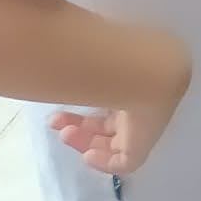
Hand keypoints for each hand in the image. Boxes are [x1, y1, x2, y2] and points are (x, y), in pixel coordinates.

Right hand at [48, 30, 190, 177]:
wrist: (150, 69)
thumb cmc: (122, 55)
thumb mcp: (96, 53)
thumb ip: (81, 53)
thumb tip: (50, 37)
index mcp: (133, 83)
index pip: (109, 99)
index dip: (87, 103)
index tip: (65, 103)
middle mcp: (139, 104)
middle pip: (108, 123)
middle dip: (79, 124)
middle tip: (55, 119)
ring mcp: (143, 126)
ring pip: (113, 142)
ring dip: (83, 140)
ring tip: (63, 132)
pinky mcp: (144, 145)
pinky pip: (126, 163)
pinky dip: (104, 162)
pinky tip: (86, 155)